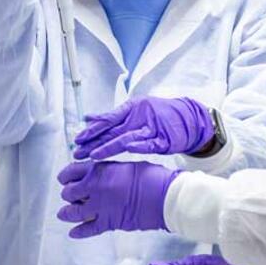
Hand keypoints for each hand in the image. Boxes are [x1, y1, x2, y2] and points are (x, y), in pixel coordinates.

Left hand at [56, 160, 179, 237]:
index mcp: (99, 170)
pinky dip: (78, 232)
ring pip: (73, 212)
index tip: (65, 179)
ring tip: (65, 213)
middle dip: (68, 194)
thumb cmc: (152, 177)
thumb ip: (109, 171)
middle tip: (71, 196)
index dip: (65, 176)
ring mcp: (100, 207)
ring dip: (68, 212)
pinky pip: (87, 229)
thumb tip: (102, 175)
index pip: (70, 172)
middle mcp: (94, 188)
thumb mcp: (126, 166)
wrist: (164, 197)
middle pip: (68, 193)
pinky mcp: (108, 223)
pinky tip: (73, 233)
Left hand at [74, 96, 214, 159]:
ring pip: (128, 137)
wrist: (188, 118)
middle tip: (78, 151)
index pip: (107, 120)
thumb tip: (89, 118)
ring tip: (95, 155)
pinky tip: (128, 149)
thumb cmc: (158, 115)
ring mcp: (151, 128)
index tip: (78, 139)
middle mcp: (138, 117)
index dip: (92, 130)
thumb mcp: (134, 111)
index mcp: (130, 109)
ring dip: (111, 146)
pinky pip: (150, 144)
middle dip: (94, 141)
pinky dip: (140, 146)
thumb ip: (112, 116)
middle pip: (112, 130)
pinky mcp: (163, 140)